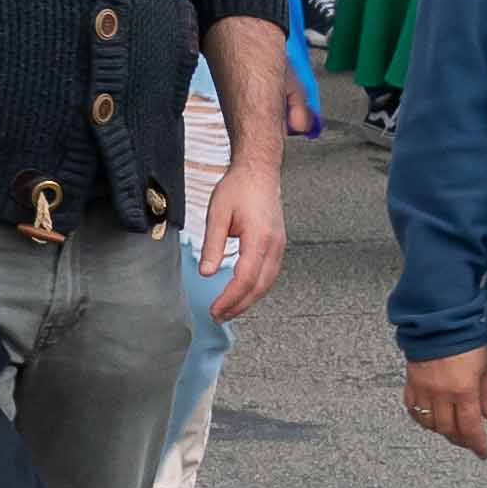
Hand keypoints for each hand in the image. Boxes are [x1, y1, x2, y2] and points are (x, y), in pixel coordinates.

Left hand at [198, 163, 286, 321]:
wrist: (259, 171)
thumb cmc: (239, 188)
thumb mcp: (217, 213)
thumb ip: (212, 245)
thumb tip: (207, 273)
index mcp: (259, 239)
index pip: (246, 279)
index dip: (230, 298)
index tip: (215, 310)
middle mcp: (274, 246)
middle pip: (260, 287)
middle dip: (240, 306)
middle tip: (219, 316)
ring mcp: (279, 246)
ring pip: (267, 283)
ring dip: (249, 299)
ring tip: (228, 309)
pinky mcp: (277, 245)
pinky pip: (269, 274)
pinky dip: (256, 287)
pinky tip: (242, 291)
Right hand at [404, 345, 486, 459]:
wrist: (440, 322)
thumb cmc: (466, 342)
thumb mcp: (485, 369)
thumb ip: (486, 396)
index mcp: (464, 390)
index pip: (471, 428)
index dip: (478, 445)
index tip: (484, 453)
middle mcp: (442, 394)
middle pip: (448, 430)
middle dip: (460, 439)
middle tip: (469, 440)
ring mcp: (424, 389)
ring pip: (429, 423)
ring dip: (441, 430)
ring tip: (451, 428)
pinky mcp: (411, 382)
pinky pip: (412, 409)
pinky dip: (421, 418)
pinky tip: (429, 418)